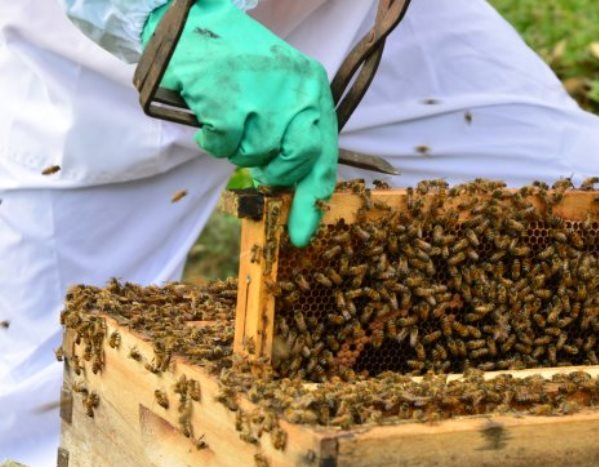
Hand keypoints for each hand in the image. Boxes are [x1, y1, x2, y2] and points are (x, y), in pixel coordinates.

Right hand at [142, 0, 337, 246]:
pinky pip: (223, 144)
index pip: (324, 156)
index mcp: (314, 89)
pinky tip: (209, 114)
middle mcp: (297, 91)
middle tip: (253, 153)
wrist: (195, 22)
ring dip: (236, 147)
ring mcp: (263, 94)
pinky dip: (211, 138)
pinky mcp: (228, 96)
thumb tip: (293, 190)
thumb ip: (292, 133)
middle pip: (294, 159)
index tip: (302, 234)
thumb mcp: (281, 91)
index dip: (311, 200)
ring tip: (229, 116)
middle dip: (272, 168)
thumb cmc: (240, 66)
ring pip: (254, 154)